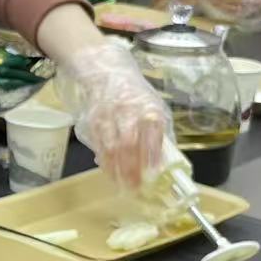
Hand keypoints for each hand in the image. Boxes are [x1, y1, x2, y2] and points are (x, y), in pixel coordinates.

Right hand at [64, 43, 171, 189]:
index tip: (155, 173)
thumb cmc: (135, 94)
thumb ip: (160, 131)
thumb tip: (167, 159)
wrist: (105, 73)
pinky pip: (99, 146)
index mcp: (148, 107)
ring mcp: (109, 117)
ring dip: (117, 170)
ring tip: (123, 186)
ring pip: (111, 147)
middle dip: (132, 168)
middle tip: (137, 187)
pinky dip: (105, 162)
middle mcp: (128, 112)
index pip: (152, 133)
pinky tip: (110, 173)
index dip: (153, 154)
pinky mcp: (94, 122)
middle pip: (129, 143)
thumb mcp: (155, 105)